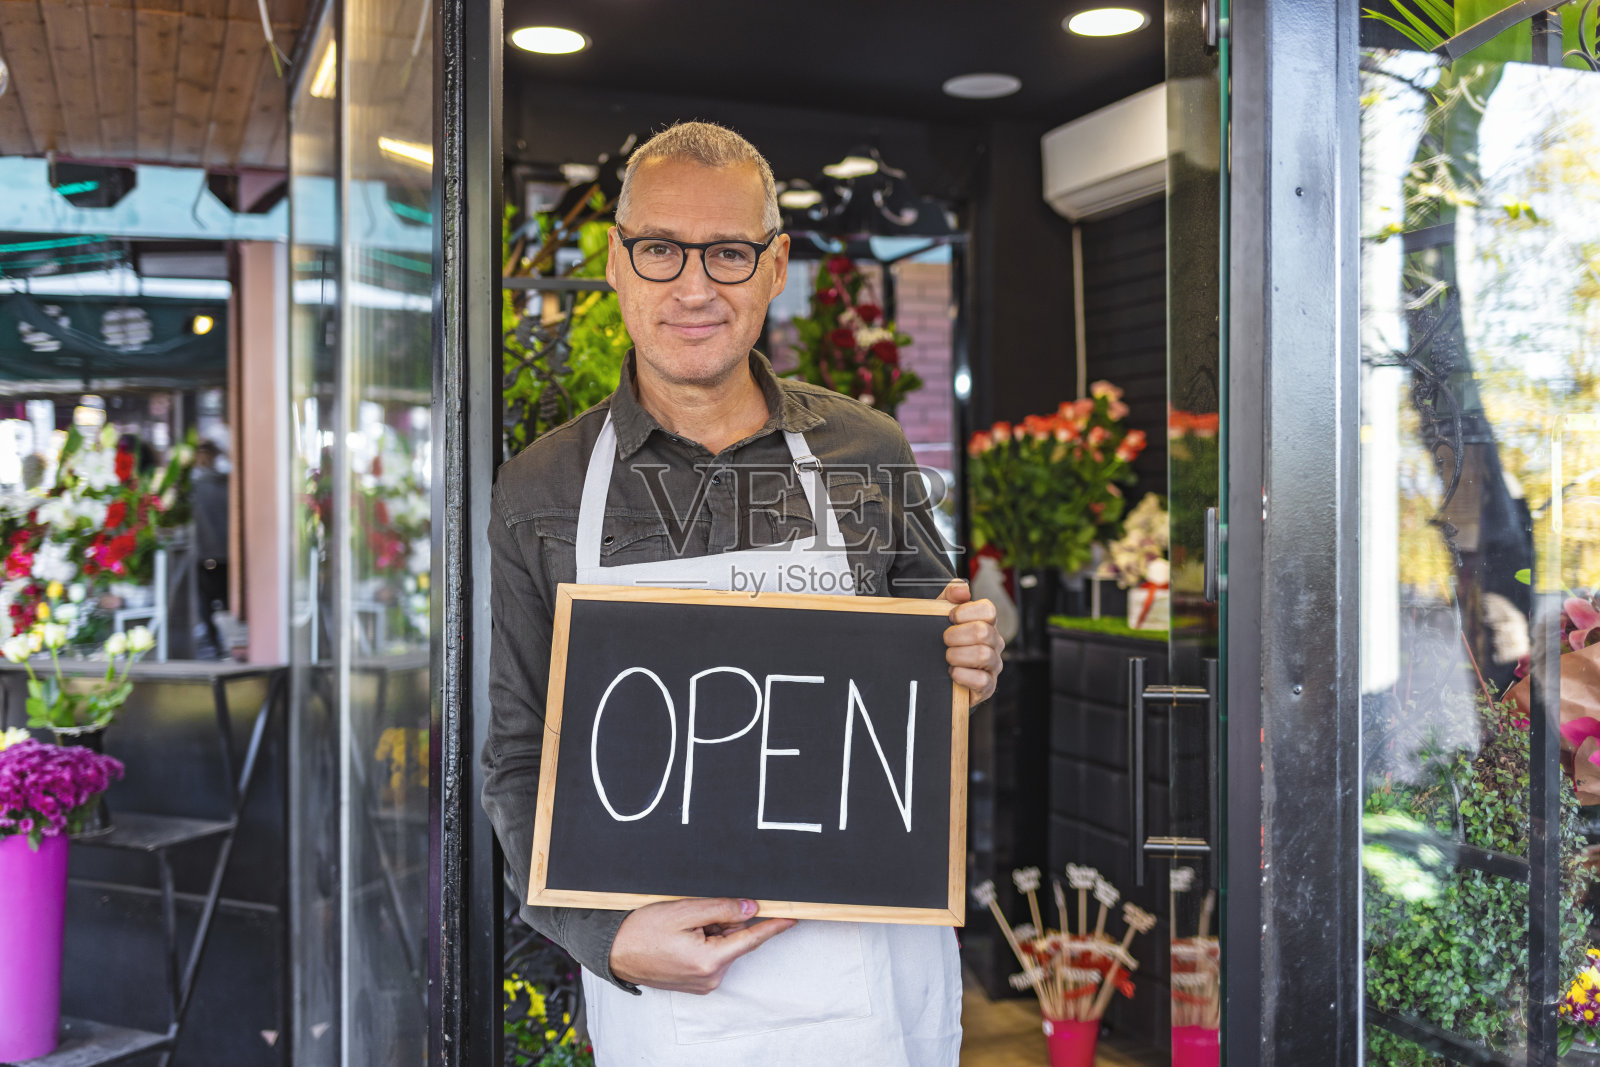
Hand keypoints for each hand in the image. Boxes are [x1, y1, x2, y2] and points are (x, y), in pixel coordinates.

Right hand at [609, 897, 796, 993]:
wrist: (614, 950)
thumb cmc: (643, 930)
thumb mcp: (684, 911)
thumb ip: (722, 909)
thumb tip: (751, 908)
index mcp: (710, 961)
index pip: (752, 939)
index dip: (774, 925)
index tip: (793, 917)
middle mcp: (710, 978)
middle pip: (735, 940)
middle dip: (724, 921)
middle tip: (697, 912)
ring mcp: (703, 983)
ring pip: (723, 946)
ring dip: (712, 930)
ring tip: (683, 925)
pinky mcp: (695, 983)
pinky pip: (711, 955)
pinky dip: (705, 941)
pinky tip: (683, 935)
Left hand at [938, 579, 1003, 704]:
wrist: (935, 673)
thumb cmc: (942, 641)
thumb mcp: (939, 613)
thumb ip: (949, 595)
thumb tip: (962, 590)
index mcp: (986, 623)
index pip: (988, 610)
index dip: (965, 612)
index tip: (950, 617)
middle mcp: (994, 643)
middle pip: (983, 632)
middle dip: (956, 635)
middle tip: (945, 640)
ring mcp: (993, 665)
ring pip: (982, 655)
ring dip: (957, 655)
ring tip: (947, 658)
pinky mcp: (988, 687)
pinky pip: (981, 680)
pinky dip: (962, 675)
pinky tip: (952, 673)